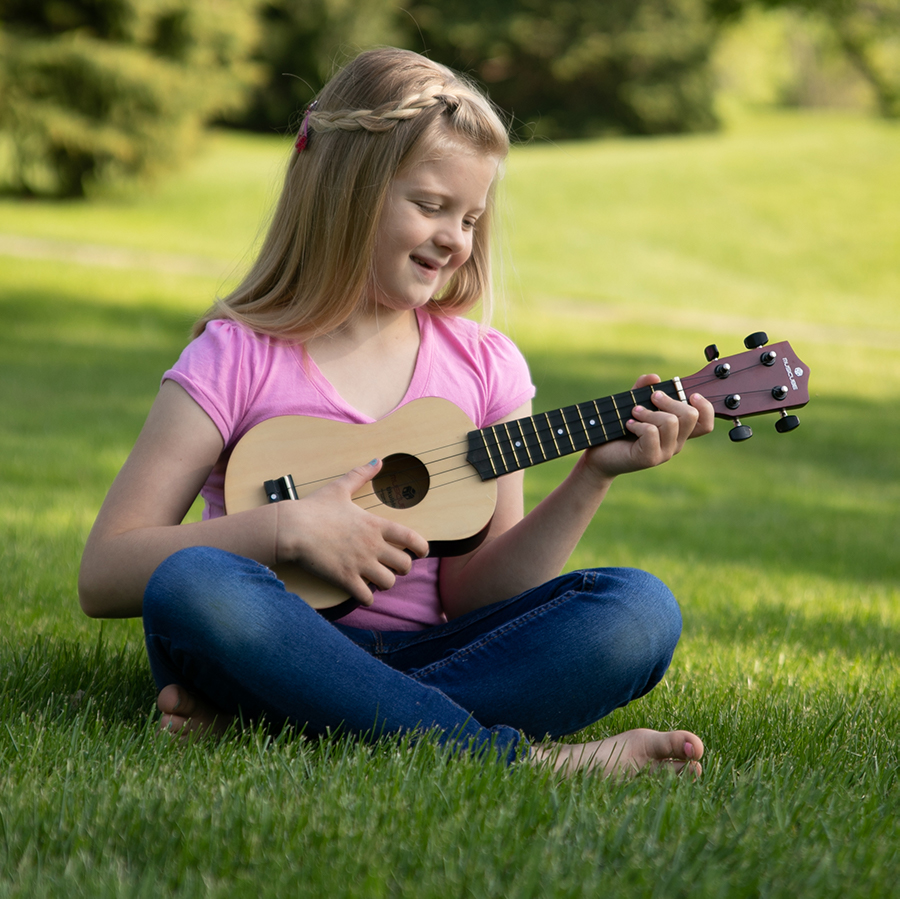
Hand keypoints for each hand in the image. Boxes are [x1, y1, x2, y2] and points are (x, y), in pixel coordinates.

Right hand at [274, 459, 428, 606]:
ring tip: (376, 579)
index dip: (421, 548)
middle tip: (392, 566)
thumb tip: (378, 460)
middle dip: (402, 567)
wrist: (292, 528)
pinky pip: (367, 597)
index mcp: (375, 525)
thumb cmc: (314, 508)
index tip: (421, 552)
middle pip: (405, 565)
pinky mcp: (345, 579)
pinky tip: (362, 591)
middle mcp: (373, 546)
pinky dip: (367, 597)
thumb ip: (361, 475)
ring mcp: (360, 564)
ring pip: (389, 583)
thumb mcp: (340, 488)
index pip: (411, 538)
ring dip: (385, 583)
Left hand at [582, 374, 713, 480]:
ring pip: (670, 422)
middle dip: (669, 400)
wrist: (599, 455)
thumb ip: (643, 389)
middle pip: (690, 416)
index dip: (705, 407)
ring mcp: (664, 453)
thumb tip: (654, 378)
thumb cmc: (618, 429)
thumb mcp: (632, 403)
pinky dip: (638, 424)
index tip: (690, 395)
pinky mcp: (650, 458)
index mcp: (678, 431)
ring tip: (634, 414)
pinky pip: (652, 432)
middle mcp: (676, 443)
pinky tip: (628, 425)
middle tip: (651, 398)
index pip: (706, 423)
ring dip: (648, 412)